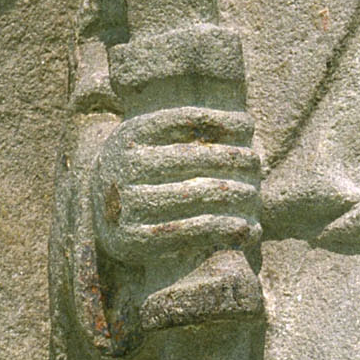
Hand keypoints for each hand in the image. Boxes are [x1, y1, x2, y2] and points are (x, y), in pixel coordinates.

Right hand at [89, 102, 262, 268]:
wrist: (104, 216)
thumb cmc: (146, 172)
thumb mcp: (153, 143)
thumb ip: (184, 132)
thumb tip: (244, 125)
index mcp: (130, 135)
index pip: (183, 120)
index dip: (220, 120)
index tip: (247, 126)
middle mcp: (124, 166)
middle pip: (193, 157)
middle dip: (232, 158)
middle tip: (255, 162)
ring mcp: (125, 204)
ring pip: (194, 194)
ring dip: (234, 194)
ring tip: (253, 194)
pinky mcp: (132, 239)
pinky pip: (187, 232)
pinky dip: (222, 229)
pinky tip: (245, 227)